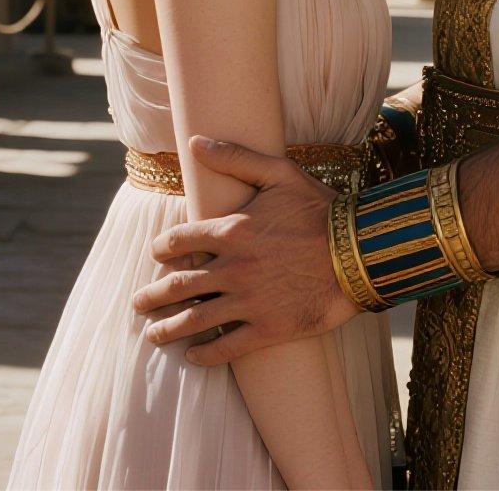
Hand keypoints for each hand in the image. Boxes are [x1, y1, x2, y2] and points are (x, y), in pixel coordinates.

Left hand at [133, 136, 360, 364]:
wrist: (359, 252)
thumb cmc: (321, 209)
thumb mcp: (280, 173)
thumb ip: (236, 158)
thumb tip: (197, 142)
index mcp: (231, 230)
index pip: (179, 241)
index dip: (162, 248)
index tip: (156, 255)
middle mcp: (232, 269)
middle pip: (178, 286)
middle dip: (153, 297)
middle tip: (139, 304)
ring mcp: (248, 302)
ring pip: (195, 320)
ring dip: (169, 328)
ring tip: (153, 335)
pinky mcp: (267, 330)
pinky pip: (226, 348)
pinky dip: (204, 355)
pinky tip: (193, 356)